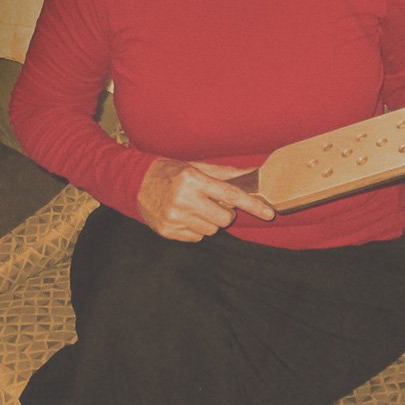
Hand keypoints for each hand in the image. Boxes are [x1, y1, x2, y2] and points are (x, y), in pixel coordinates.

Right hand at [136, 157, 275, 241]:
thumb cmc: (171, 172)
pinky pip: (197, 237)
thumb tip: (252, 174)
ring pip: (211, 230)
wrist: (135, 183)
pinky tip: (184, 216)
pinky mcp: (168, 231)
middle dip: (224, 213)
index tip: (269, 213)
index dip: (252, 205)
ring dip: (208, 221)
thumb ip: (225, 174)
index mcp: (193, 180)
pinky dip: (195, 228)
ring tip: (194, 208)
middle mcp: (183, 199)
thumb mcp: (196, 167)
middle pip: (224, 219)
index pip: (230, 195)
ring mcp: (174, 217)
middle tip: (211, 203)